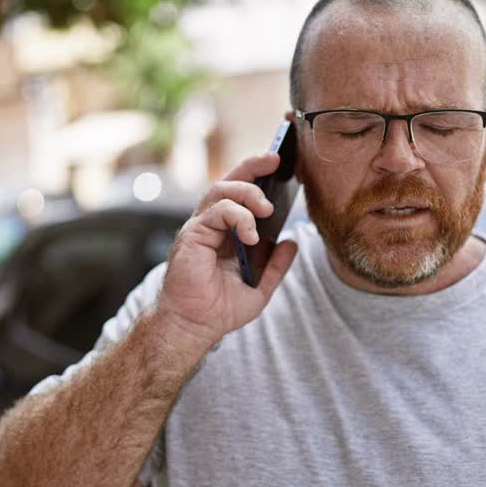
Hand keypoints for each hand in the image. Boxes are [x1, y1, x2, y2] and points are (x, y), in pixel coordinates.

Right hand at [155, 153, 298, 350]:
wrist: (195, 327)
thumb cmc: (219, 309)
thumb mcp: (259, 287)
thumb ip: (276, 266)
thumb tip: (292, 243)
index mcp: (225, 233)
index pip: (240, 194)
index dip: (258, 174)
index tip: (282, 163)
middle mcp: (211, 225)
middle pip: (229, 181)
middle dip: (253, 165)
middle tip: (275, 159)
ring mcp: (200, 228)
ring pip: (222, 190)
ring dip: (249, 193)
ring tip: (267, 209)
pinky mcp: (193, 235)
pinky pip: (217, 212)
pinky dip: (238, 217)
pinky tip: (251, 235)